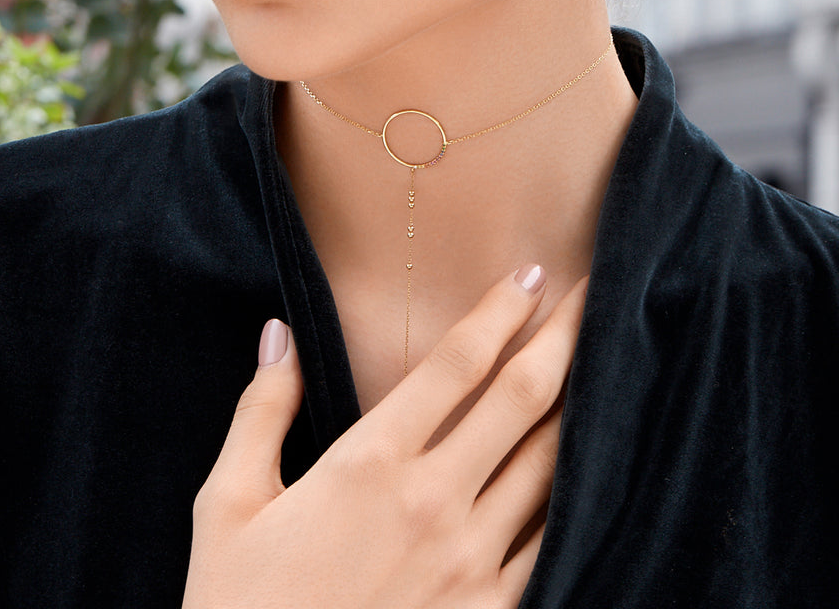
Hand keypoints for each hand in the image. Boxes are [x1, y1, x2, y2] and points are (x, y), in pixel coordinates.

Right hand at [182, 265, 586, 608]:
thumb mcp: (230, 506)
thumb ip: (261, 412)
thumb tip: (277, 334)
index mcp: (369, 465)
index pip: (455, 364)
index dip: (499, 311)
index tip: (531, 274)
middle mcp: (433, 503)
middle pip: (521, 399)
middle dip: (566, 336)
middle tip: (598, 292)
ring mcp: (471, 564)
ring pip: (550, 465)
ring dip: (582, 405)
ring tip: (609, 362)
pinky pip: (551, 542)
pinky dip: (576, 495)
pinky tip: (593, 467)